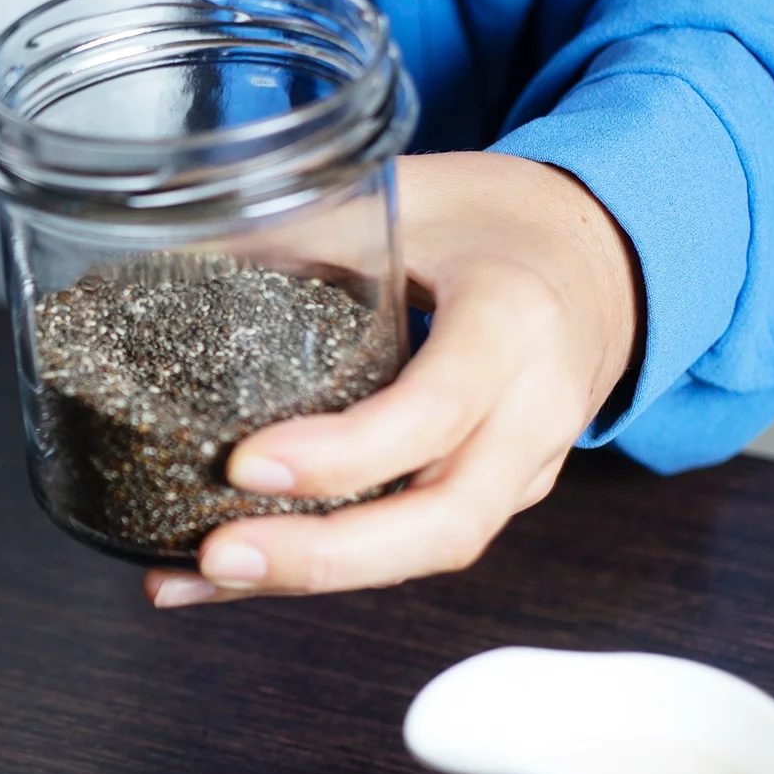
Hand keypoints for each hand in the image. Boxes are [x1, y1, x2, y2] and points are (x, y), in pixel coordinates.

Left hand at [145, 152, 642, 606]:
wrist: (608, 252)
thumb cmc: (500, 219)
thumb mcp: (412, 194)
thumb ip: (302, 227)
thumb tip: (165, 252)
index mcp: (513, 322)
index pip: (434, 410)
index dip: (343, 454)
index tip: (245, 463)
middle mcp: (533, 412)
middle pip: (445, 523)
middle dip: (325, 557)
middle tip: (216, 556)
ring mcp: (524, 468)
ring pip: (425, 549)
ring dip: (306, 577)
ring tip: (189, 579)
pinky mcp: (492, 494)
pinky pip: (411, 542)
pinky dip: (319, 563)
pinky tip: (229, 573)